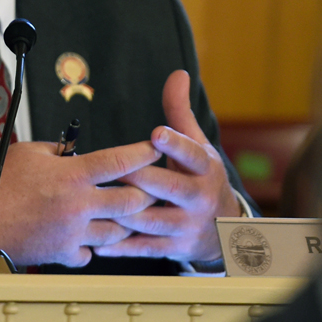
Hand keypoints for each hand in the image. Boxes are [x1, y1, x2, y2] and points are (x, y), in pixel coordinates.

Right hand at [0, 140, 161, 266]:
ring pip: (118, 232)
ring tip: (122, 212)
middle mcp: (78, 205)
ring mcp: (73, 233)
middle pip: (132, 201)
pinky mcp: (63, 253)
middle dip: (146, 192)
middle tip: (147, 186)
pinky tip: (88, 236)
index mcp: (71, 175)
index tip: (155, 148)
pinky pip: (91, 253)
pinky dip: (93, 245)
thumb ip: (57, 151)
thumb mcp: (27, 153)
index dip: (144, 152)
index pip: (120, 161)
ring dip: (124, 221)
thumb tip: (75, 152)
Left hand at [96, 70, 240, 261]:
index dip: (175, 145)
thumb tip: (177, 73)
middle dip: (143, 180)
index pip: (193, 154)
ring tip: (97, 206)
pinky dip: (120, 246)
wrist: (224, 229)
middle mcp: (198, 197)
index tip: (156, 134)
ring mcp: (186, 225)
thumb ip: (180, 112)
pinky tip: (96, 241)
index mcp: (204, 168)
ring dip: (126, 214)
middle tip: (116, 171)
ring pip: (153, 220)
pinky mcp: (174, 248)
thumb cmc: (200, 177)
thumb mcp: (198, 145)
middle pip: (169, 188)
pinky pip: (145, 248)